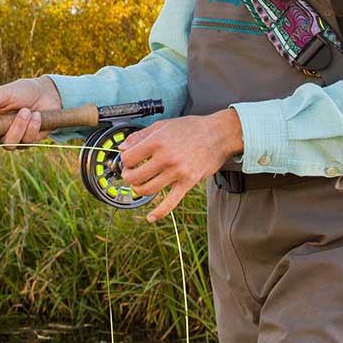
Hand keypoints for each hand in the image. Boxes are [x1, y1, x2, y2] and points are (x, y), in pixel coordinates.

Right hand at [0, 76, 62, 166]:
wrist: (47, 94)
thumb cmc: (21, 91)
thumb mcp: (4, 94)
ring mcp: (10, 140)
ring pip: (9, 145)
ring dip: (18, 127)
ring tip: (27, 110)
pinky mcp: (25, 143)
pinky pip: (26, 142)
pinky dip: (32, 128)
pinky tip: (37, 116)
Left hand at [117, 109, 243, 221]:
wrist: (219, 135)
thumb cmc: (192, 128)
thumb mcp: (163, 125)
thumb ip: (141, 136)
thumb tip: (123, 147)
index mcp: (157, 142)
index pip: (128, 158)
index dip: (125, 161)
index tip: (128, 162)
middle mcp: (166, 157)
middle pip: (135, 176)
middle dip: (128, 177)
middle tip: (131, 175)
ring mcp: (177, 172)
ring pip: (148, 190)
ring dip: (139, 190)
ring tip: (140, 186)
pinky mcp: (188, 182)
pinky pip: (171, 202)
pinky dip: (159, 212)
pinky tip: (151, 217)